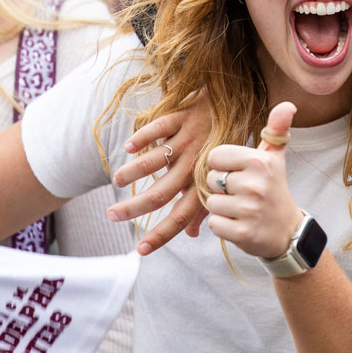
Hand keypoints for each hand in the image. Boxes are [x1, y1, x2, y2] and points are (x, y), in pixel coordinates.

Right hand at [109, 94, 214, 255]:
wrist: (239, 102)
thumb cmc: (225, 147)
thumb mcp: (218, 179)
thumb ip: (202, 206)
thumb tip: (192, 235)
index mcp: (203, 184)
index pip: (181, 217)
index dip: (161, 235)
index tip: (139, 250)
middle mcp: (195, 165)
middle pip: (160, 194)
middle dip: (133, 208)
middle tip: (111, 215)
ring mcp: (189, 140)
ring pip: (155, 161)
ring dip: (132, 173)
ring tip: (117, 181)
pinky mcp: (183, 117)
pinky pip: (159, 127)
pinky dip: (142, 138)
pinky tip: (129, 147)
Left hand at [202, 102, 303, 258]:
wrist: (287, 231)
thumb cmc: (273, 189)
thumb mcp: (275, 158)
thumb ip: (276, 130)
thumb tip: (288, 104)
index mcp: (260, 161)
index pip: (215, 156)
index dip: (223, 166)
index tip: (240, 174)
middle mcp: (256, 184)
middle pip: (210, 180)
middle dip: (222, 189)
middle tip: (243, 194)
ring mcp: (249, 210)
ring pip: (210, 203)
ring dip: (222, 209)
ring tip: (242, 209)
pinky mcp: (243, 233)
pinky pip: (214, 224)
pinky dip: (223, 226)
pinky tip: (240, 224)